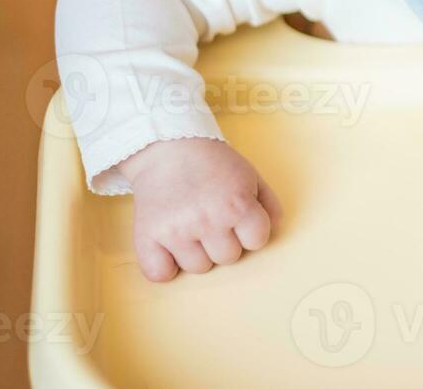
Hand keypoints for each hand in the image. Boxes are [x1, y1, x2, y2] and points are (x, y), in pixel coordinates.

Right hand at [117, 138, 282, 281]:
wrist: (169, 148)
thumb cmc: (213, 163)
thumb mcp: (250, 175)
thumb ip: (268, 203)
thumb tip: (275, 228)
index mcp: (237, 205)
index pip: (257, 241)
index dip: (250, 231)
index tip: (238, 220)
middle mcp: (208, 220)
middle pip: (228, 257)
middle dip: (224, 242)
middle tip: (212, 219)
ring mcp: (177, 231)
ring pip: (198, 267)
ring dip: (197, 252)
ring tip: (190, 226)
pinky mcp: (148, 236)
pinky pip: (160, 274)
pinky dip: (164, 266)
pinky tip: (168, 247)